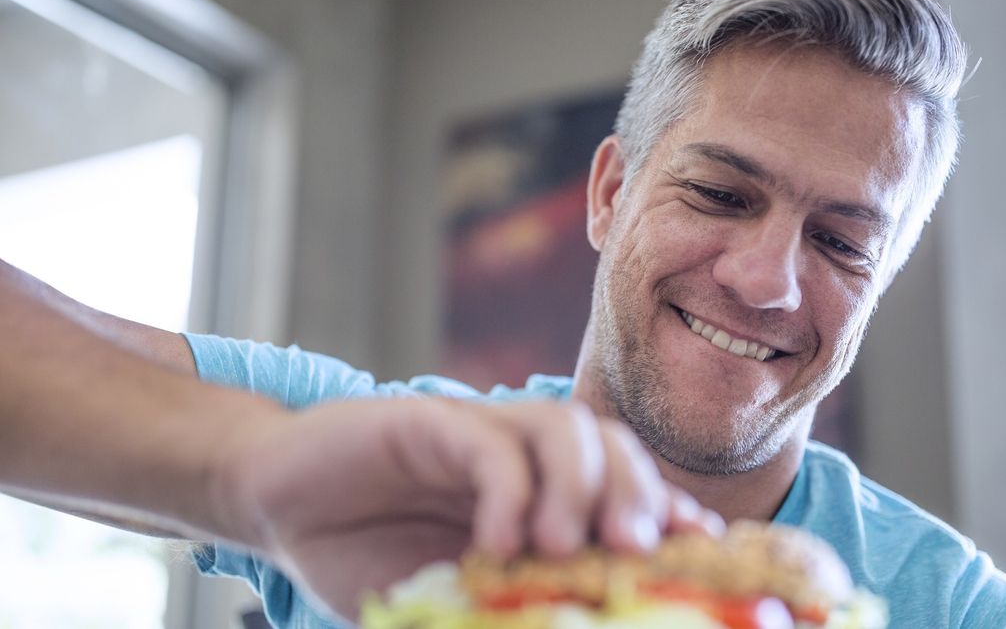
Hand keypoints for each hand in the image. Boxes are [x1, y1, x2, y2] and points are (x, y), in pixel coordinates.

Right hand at [211, 397, 723, 623]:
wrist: (280, 500)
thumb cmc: (368, 552)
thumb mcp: (444, 596)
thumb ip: (503, 606)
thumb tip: (557, 624)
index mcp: (540, 493)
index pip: (625, 491)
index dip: (668, 515)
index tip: (700, 552)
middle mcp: (523, 454)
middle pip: (613, 448)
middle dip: (639, 494)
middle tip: (639, 551)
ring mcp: (480, 431)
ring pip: (565, 429)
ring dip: (580, 485)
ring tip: (565, 547)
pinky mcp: (430, 422)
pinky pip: (488, 444)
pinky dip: (508, 489)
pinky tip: (500, 539)